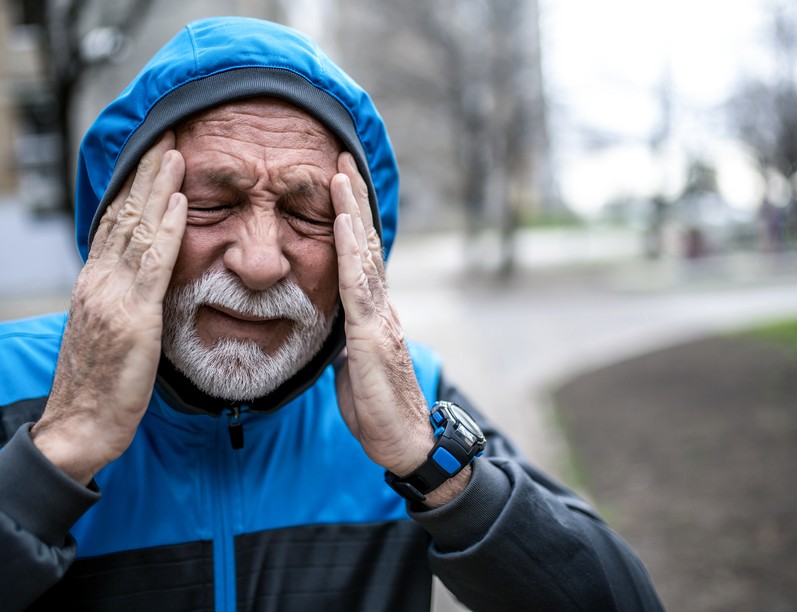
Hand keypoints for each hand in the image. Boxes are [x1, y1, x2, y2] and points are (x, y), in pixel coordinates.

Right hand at [31, 133, 186, 484]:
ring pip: (137, 230)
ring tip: (177, 151)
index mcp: (96, 282)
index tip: (155, 154)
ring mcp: (113, 296)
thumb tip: (148, 274)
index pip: (118, 222)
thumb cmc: (103, 383)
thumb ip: (128, 296)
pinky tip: (181, 203)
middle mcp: (99, 280)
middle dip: (148, 172)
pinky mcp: (132, 318)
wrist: (82, 426)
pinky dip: (168, 230)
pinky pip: (153, 265)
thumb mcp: (113, 329)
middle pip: (126, 215)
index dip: (137, 186)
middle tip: (168, 133)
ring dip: (159, 187)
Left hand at [331, 153, 468, 505]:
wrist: (405, 442)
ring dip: (351, 212)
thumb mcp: (352, 367)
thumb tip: (334, 328)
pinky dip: (349, 250)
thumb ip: (346, 341)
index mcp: (372, 313)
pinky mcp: (372, 334)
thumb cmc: (379, 409)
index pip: (358, 257)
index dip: (347, 219)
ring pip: (364, 255)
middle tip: (339, 158)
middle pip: (363, 244)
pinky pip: (359, 285)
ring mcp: (380, 317)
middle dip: (351, 199)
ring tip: (340, 173)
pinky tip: (340, 221)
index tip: (336, 184)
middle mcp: (380, 306)